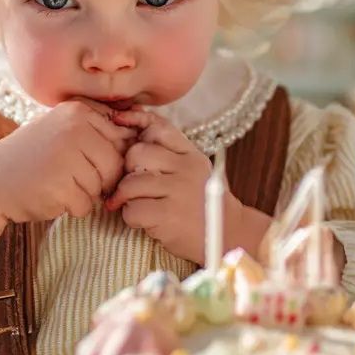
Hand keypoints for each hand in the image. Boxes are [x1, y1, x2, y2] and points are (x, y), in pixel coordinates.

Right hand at [0, 99, 136, 223]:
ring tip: (57, 183)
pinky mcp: (59, 186)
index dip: (109, 157)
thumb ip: (97, 128)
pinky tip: (51, 195)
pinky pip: (85, 205)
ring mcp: (66, 157)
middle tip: (71, 177)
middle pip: (115, 165)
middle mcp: (74, 129)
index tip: (86, 162)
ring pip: (101, 186)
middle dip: (99, 179)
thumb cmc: (33, 156)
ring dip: (84, 193)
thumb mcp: (62, 129)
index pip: (120, 139)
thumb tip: (142, 132)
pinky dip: (71, 207)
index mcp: (78, 111)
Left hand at [106, 110, 225, 264]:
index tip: (126, 138)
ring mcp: (178, 192)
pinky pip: (132, 210)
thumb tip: (132, 117)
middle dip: (127, 171)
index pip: (157, 129)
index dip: (136, 128)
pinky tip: (146, 221)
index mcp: (191, 155)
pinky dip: (132, 218)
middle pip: (137, 153)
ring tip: (140, 206)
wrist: (228, 237)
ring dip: (127, 198)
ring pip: (130, 184)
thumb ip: (169, 148)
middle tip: (134, 186)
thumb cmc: (202, 203)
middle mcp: (186, 169)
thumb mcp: (193, 169)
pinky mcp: (169, 217)